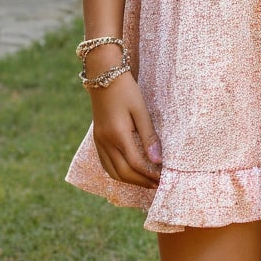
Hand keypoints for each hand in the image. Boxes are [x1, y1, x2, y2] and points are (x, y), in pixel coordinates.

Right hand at [90, 72, 161, 188]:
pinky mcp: (97, 139)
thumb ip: (149, 136)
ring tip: (145, 182)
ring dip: (129, 181)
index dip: (150, 174)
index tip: (163, 178)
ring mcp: (99, 142)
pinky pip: (105, 164)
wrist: (103, 75)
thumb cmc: (126, 90)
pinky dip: (117, 173)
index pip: (135, 164)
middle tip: (157, 185)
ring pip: (112, 172)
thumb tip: (158, 161)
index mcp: (118, 134)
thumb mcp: (140, 110)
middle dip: (141, 182)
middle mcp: (106, 142)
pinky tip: (129, 172)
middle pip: (124, 173)